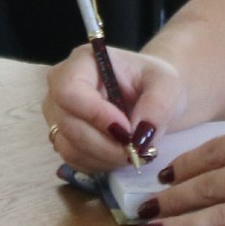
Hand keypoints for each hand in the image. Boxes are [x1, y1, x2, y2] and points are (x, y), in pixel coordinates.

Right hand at [43, 44, 188, 171]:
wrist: (148, 98)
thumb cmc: (152, 82)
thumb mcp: (167, 84)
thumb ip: (158, 104)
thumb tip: (140, 135)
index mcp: (82, 62)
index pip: (69, 90)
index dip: (95, 115)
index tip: (127, 130)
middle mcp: (60, 87)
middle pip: (68, 124)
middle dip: (105, 145)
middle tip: (137, 151)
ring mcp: (57, 115)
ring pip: (70, 147)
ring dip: (105, 157)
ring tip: (133, 151)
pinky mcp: (61, 138)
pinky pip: (75, 160)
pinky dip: (101, 164)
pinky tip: (119, 154)